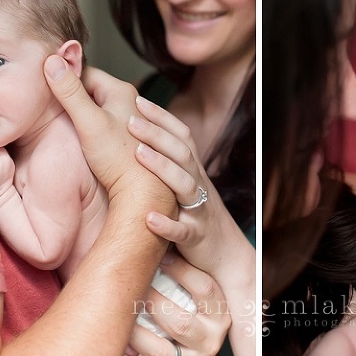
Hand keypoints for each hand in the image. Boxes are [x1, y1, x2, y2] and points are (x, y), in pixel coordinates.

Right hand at [43, 56, 158, 201]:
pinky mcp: (136, 140)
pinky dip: (99, 130)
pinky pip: (112, 127)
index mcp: (122, 91)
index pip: (86, 74)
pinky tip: (90, 142)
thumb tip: (52, 60)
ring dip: (87, 115)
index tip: (48, 92)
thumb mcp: (88, 121)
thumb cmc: (119, 158)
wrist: (142, 192)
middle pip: (95, 92)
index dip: (65, 81)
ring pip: (104, 110)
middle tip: (54, 111)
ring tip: (71, 126)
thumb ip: (69, 92)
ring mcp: (137, 121)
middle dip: (75, 99)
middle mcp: (134, 102)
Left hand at [118, 253, 229, 355]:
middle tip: (131, 284)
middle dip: (151, 301)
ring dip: (134, 332)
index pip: (204, 289)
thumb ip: (183, 266)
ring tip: (117, 312)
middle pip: (179, 321)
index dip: (181, 270)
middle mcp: (210, 339)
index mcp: (220, 313)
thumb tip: (158, 225)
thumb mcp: (197, 288)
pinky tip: (112, 341)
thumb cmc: (192, 304)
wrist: (198, 347)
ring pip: (159, 351)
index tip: (161, 255)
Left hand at [128, 95, 250, 278]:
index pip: (181, 137)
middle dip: (157, 135)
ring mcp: (199, 210)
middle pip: (182, 154)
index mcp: (193, 171)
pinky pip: (182, 230)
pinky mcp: (196, 237)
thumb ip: (168, 164)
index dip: (162, 118)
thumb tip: (137, 138)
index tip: (138, 100)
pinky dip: (167, 224)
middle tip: (130, 119)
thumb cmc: (197, 216)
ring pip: (184, 185)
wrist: (226, 254)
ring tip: (137, 154)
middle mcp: (198, 185)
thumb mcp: (186, 185)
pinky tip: (148, 219)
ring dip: (162, 168)